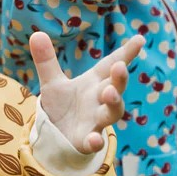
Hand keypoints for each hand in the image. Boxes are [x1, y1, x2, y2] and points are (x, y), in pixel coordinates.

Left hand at [31, 33, 143, 154]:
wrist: (57, 137)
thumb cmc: (62, 107)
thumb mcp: (52, 82)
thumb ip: (46, 61)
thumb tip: (36, 34)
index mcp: (94, 82)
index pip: (110, 65)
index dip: (125, 53)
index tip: (140, 39)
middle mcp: (99, 100)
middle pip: (116, 87)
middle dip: (120, 78)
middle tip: (120, 67)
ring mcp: (96, 120)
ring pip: (112, 112)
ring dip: (113, 103)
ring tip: (109, 93)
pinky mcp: (86, 140)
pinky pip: (95, 142)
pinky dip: (96, 141)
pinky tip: (94, 140)